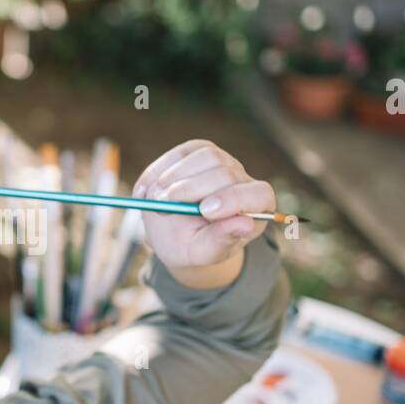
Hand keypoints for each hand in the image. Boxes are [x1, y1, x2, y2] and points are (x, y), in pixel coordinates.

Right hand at [133, 140, 274, 287]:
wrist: (173, 235)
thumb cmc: (192, 247)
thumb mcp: (203, 253)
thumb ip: (222, 241)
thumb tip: (244, 224)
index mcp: (255, 208)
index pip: (258, 194)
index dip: (234, 199)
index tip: (205, 210)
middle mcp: (243, 180)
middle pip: (226, 173)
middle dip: (191, 189)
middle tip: (163, 208)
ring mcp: (223, 161)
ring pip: (207, 156)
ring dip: (175, 177)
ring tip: (156, 200)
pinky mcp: (200, 150)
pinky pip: (183, 152)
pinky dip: (160, 170)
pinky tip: (146, 190)